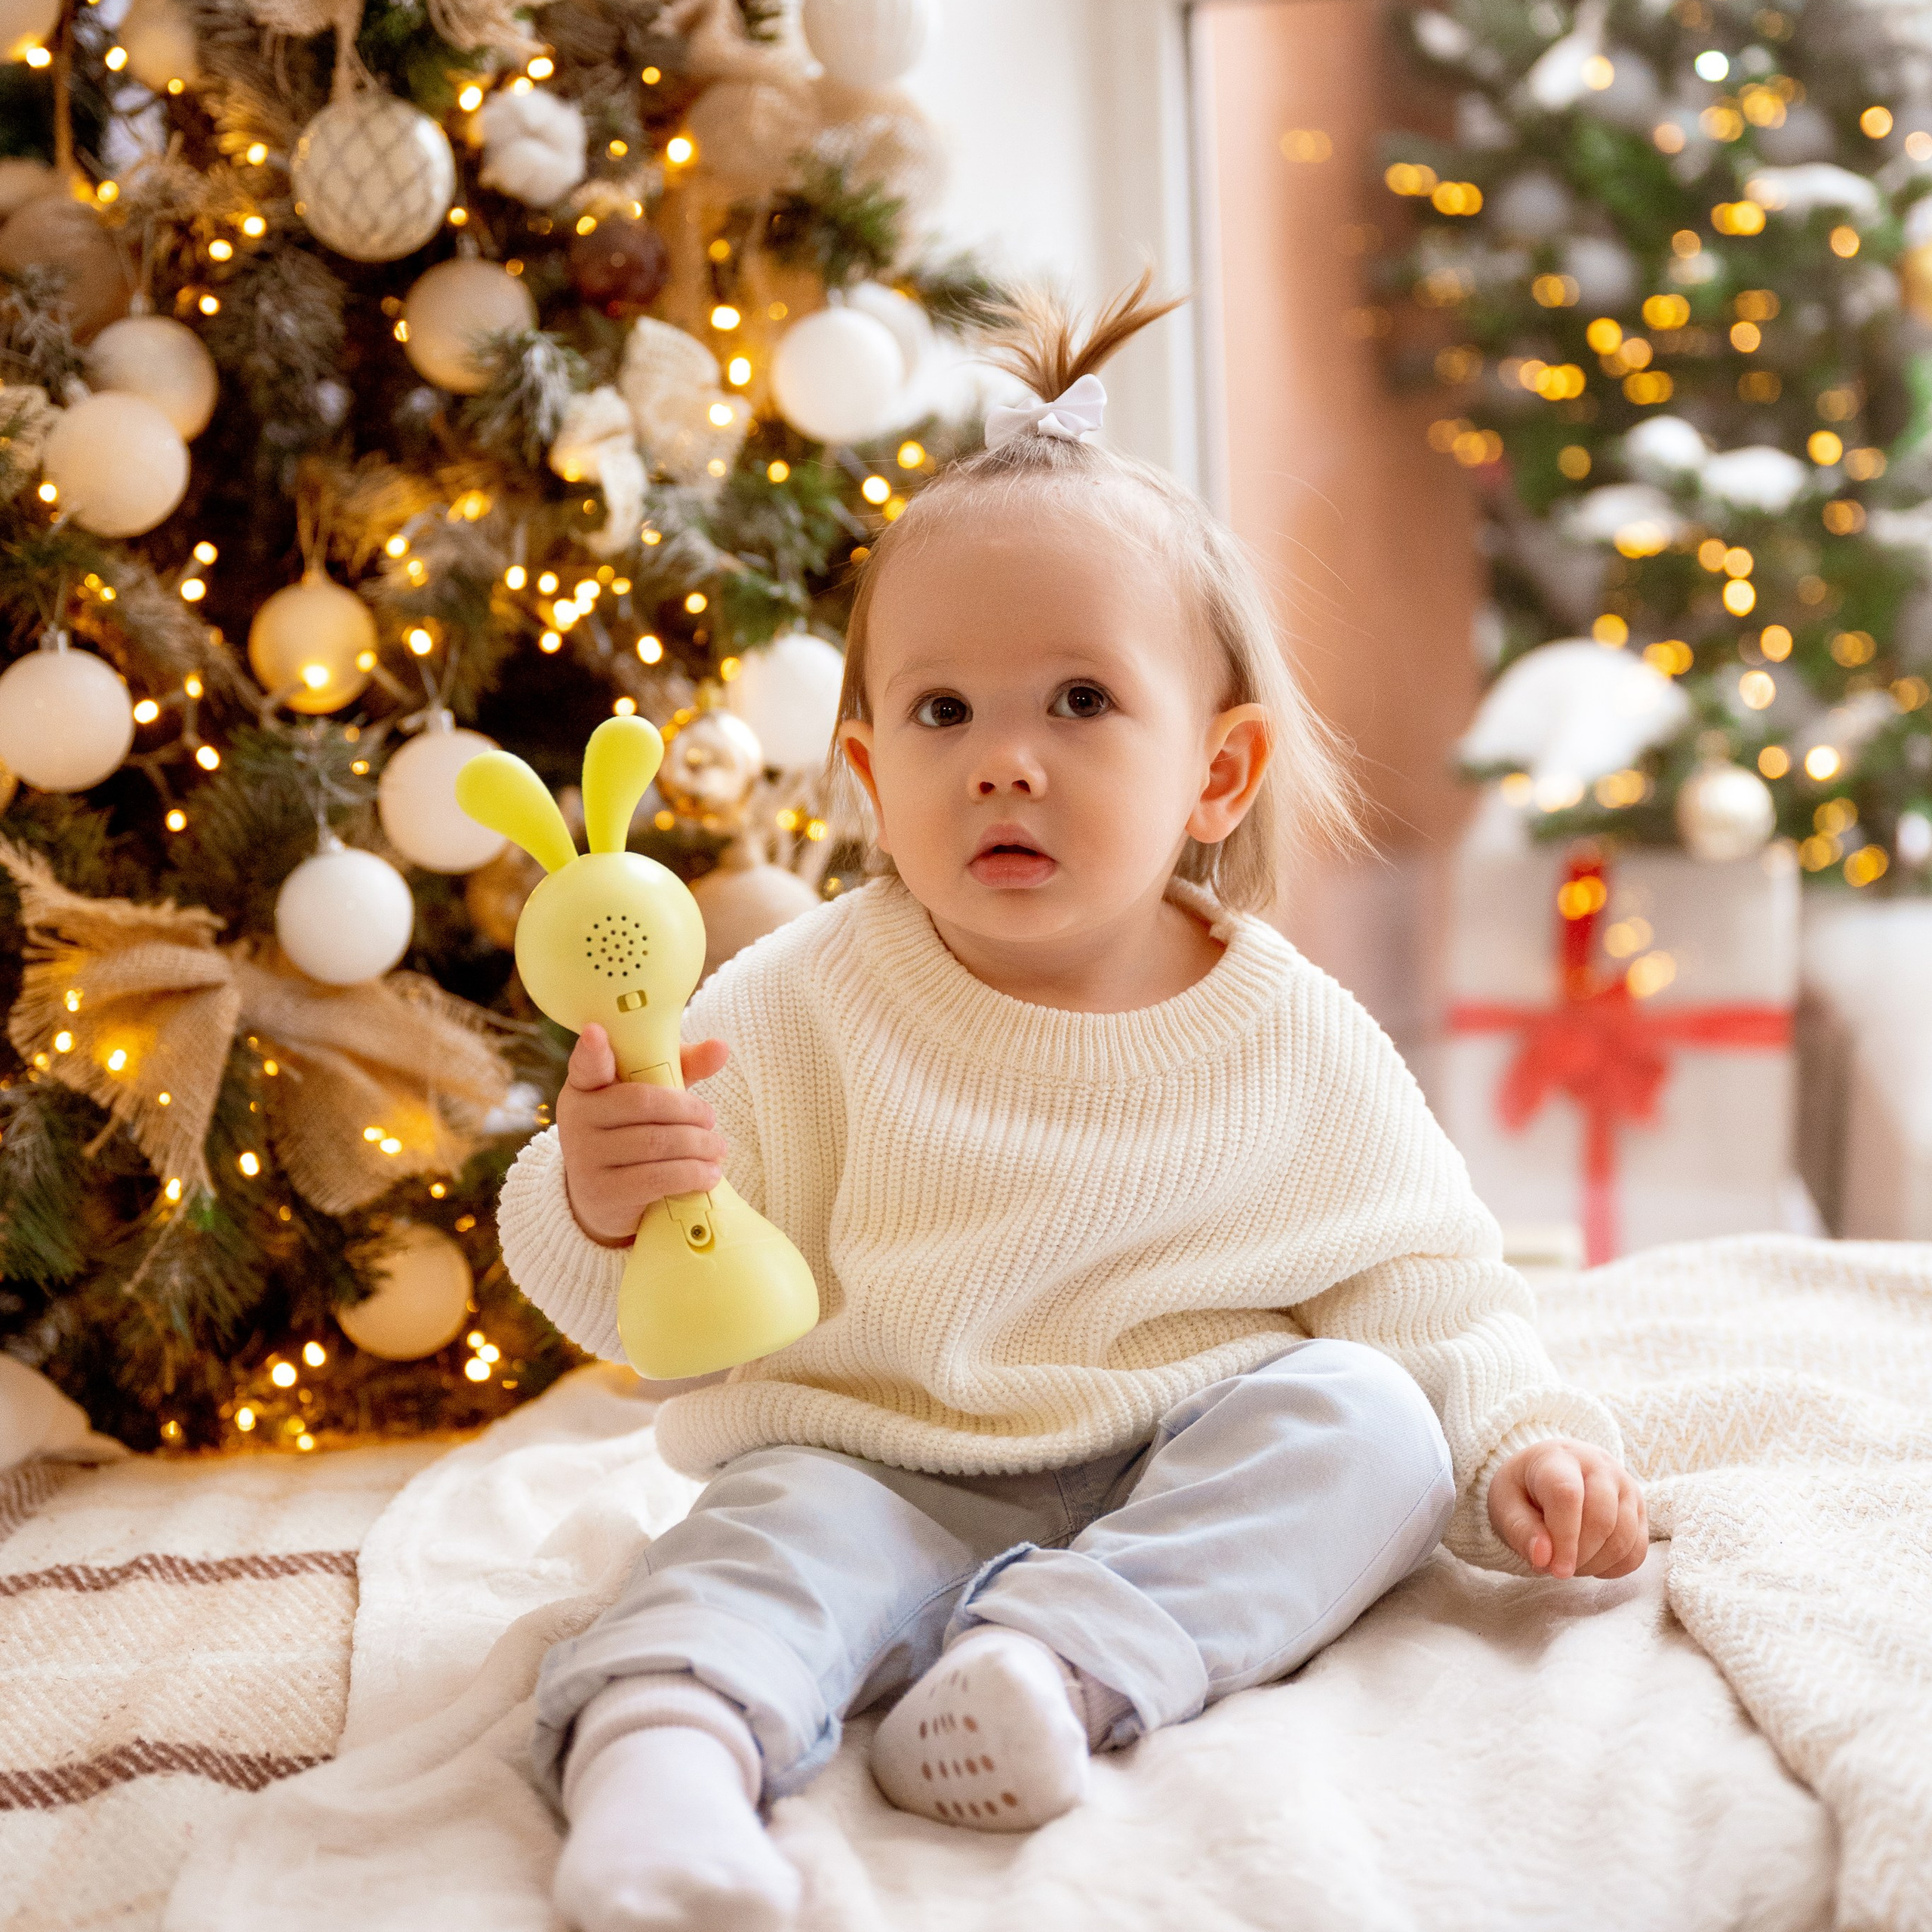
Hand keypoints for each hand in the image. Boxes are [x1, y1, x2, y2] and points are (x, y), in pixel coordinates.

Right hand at [555, 1023, 729, 1247]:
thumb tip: (721, 1047)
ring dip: (698, 1146)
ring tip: (717, 1148)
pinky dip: (691, 1175)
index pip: (587, 1065)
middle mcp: (577, 1119)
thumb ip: (680, 1067)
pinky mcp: (602, 1194)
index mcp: (585, 1086)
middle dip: (688, 1112)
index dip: (592, 1049)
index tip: (597, 1032)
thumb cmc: (634, 1131)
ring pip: (655, 1143)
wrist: (603, 1196)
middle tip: (711, 1120)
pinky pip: (656, 1180)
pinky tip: (708, 1175)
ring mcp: (585, 1158)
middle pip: (643, 1104)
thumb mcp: (651, 1095)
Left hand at [1487, 1437, 1647, 1578]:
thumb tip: (1544, 1559)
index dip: (1563, 1539)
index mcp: (1559, 1458)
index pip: (1567, 1496)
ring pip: (1623, 1538)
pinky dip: (1615, 1568)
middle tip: (1555, 1567)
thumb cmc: (1524, 1489)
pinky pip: (1637, 1550)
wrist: (1549, 1473)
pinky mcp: (1640, 1509)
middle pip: (1601, 1520)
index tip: (1555, 1570)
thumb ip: (1520, 1531)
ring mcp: (1626, 1486)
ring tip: (1569, 1562)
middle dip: (1579, 1556)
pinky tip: (1591, 1562)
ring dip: (1595, 1564)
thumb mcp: (1505, 1505)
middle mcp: (1600, 1465)